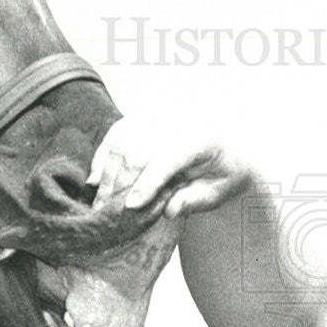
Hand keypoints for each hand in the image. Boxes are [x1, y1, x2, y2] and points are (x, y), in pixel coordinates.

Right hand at [87, 117, 252, 216]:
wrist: (232, 144)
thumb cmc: (226, 171)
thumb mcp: (220, 191)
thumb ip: (195, 200)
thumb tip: (168, 211)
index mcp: (201, 137)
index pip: (168, 158)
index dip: (147, 183)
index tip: (130, 206)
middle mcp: (177, 120)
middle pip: (139, 149)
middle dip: (120, 182)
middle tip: (108, 212)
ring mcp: (158, 115)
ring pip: (123, 140)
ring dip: (107, 172)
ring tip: (100, 201)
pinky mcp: (144, 117)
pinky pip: (117, 133)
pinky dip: (103, 155)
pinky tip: (95, 179)